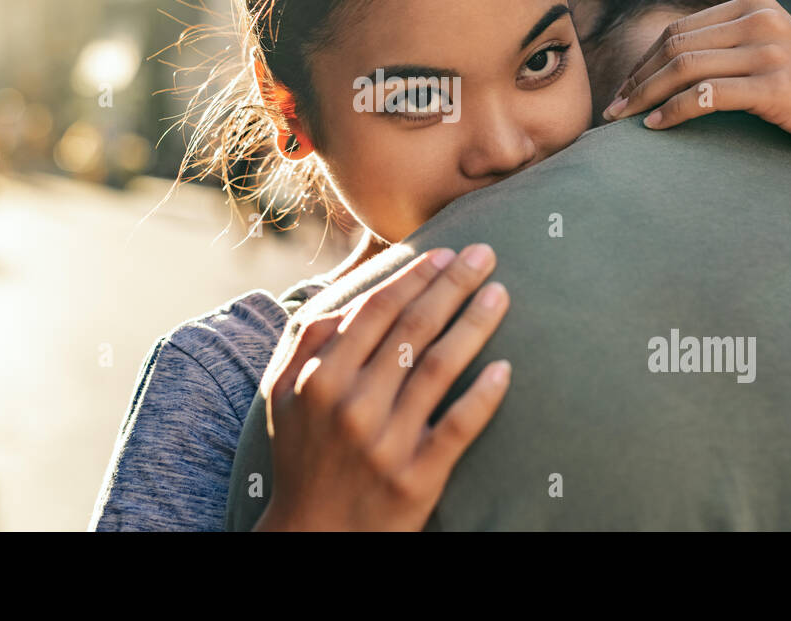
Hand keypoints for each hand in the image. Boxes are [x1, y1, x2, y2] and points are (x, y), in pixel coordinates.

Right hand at [255, 244, 511, 530]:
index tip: (447, 252)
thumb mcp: (283, 395)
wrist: (314, 538)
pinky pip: (459, 427)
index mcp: (321, 378)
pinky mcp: (418, 478)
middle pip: (414, 329)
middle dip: (453, 284)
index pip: (377, 310)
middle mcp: (353, 405)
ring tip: (500, 294)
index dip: (416, 275)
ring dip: (475, 324)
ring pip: (441, 368)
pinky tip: (507, 368)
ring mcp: (387, 443)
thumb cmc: (303, 454)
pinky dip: (484, 395)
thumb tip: (351, 290)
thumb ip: (308, 338)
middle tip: (485, 254)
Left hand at [602, 0, 790, 165]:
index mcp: (756, 5)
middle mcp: (762, 19)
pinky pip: (707, 95)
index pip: (678, 30)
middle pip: (673, 46)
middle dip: (635, 79)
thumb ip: (732, 49)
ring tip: (623, 121)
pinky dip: (674, 111)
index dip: (642, 62)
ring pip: (683, 67)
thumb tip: (670, 68)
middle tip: (611, 110)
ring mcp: (771, 49)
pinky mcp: (778, 85)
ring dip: (644, 96)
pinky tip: (657, 127)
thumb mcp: (775, 55)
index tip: (622, 91)